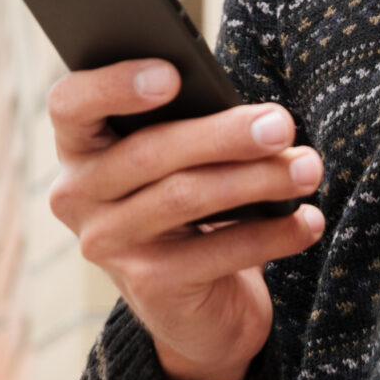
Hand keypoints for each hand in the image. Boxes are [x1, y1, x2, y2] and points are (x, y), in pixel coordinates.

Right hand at [46, 60, 326, 379]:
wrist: (196, 306)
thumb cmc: (190, 204)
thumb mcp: (180, 159)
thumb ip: (190, 125)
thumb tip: (258, 115)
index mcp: (80, 146)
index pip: (70, 104)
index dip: (114, 85)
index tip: (174, 73)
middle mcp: (77, 196)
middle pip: (149, 152)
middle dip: (223, 135)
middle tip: (280, 125)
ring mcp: (108, 245)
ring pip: (185, 198)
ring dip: (257, 180)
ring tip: (308, 168)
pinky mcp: (149, 287)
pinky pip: (217, 252)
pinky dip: (271, 234)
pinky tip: (307, 219)